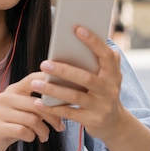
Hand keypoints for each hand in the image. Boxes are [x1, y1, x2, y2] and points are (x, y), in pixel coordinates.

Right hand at [0, 72, 65, 150]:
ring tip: (44, 136)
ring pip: (32, 119)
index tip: (65, 87)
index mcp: (13, 89)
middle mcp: (5, 97)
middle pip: (36, 103)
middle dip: (53, 117)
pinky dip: (31, 136)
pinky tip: (31, 138)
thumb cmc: (14, 123)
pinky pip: (23, 131)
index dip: (48, 81)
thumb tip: (66, 100)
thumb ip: (39, 103)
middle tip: (60, 127)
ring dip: (43, 130)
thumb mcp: (25, 110)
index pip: (32, 79)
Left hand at [30, 26, 125, 140]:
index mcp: (114, 73)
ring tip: (35, 84)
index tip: (78, 28)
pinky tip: (39, 103)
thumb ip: (95, 60)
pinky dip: (52, 108)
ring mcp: (102, 106)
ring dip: (53, 89)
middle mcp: (110, 89)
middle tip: (44, 64)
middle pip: (85, 78)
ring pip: (75, 96)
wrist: (114, 122)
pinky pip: (69, 113)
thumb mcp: (105, 76)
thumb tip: (74, 36)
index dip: (94, 41)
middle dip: (63, 70)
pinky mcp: (92, 120)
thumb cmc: (102, 90)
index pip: (106, 54)